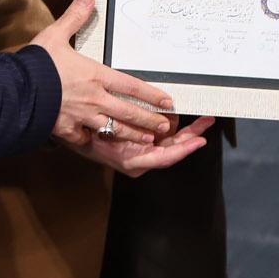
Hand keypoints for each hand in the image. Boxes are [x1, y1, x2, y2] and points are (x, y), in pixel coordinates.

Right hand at [32, 0, 176, 145]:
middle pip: (128, 112)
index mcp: (96, 75)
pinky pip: (84, 138)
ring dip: (131, 134)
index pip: (132, 85)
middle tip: (164, 126)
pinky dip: (92, 141)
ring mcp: (81, 116)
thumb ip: (75, 16)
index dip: (152, 94)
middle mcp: (94, 99)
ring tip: (145, 138)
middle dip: (148, 119)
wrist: (17, 90)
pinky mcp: (65, 129)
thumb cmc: (37, 63)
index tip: (167, 102)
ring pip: (113, 129)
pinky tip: (98, 142)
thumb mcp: (56, 34)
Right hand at [65, 115, 215, 176]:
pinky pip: (161, 137)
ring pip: (169, 142)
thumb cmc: (87, 137)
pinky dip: (172, 128)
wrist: (71, 137)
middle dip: (191, 135)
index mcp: (133, 161)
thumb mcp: (108, 135)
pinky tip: (180, 116)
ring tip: (201, 117)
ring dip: (185, 130)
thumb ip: (132, 130)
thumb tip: (162, 121)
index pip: (166, 157)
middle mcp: (140, 160)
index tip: (200, 140)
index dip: (184, 149)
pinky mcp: (140, 144)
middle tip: (207, 121)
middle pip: (173, 149)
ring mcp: (141, 152)